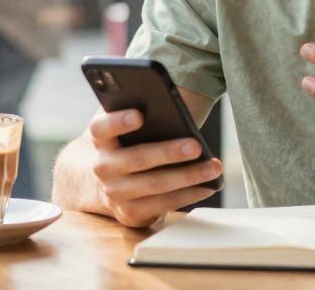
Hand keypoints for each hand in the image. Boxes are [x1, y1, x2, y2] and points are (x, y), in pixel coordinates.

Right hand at [88, 108, 221, 226]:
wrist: (103, 182)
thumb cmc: (126, 143)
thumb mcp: (124, 126)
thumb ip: (136, 108)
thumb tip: (166, 100)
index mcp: (100, 139)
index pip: (101, 128)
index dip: (118, 121)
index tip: (140, 115)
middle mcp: (102, 167)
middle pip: (137, 159)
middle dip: (169, 153)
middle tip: (196, 146)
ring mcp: (115, 193)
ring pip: (155, 185)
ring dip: (188, 176)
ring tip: (213, 167)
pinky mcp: (130, 213)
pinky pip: (163, 205)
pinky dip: (188, 195)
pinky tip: (208, 186)